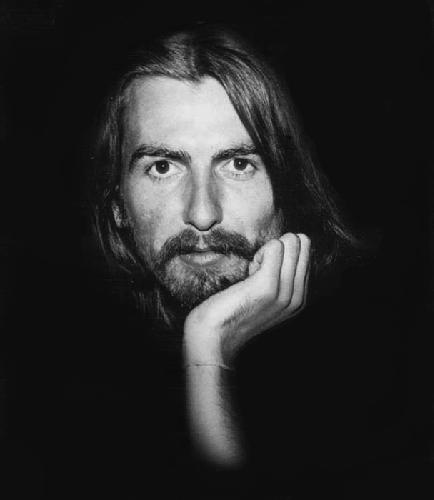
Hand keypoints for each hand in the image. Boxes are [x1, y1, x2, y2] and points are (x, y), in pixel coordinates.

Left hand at [183, 233, 310, 367]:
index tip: (261, 273)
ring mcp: (285, 292)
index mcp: (299, 299)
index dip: (281, 255)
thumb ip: (280, 275)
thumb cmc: (232, 309)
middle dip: (277, 249)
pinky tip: (249, 272)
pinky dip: (260, 253)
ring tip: (251, 274)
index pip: (306, 253)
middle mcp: (298, 298)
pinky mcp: (269, 286)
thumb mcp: (263, 294)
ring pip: (290, 243)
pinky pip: (275, 247)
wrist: (213, 334)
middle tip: (256, 271)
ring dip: (266, 252)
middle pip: (303, 243)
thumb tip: (289, 242)